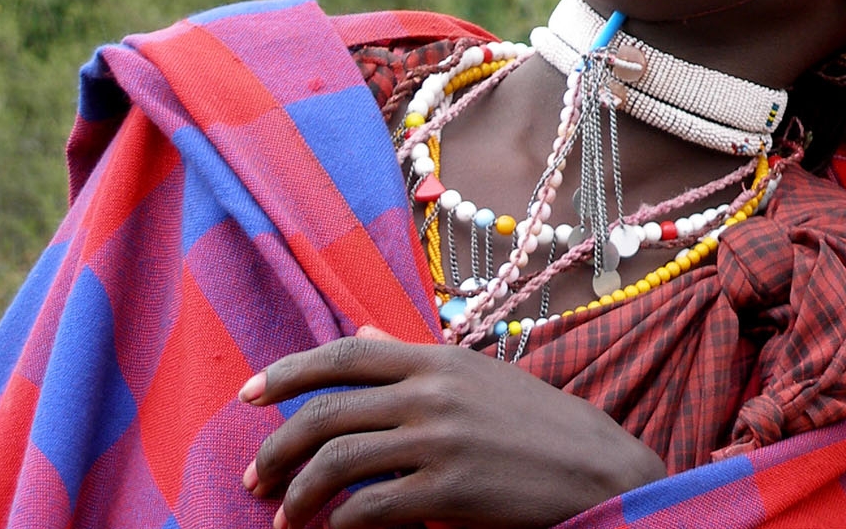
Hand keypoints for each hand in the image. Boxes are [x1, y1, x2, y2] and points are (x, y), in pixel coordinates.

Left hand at [241, 325, 666, 527]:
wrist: (596, 468)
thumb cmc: (534, 424)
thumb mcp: (476, 375)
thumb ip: (413, 357)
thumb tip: (362, 334)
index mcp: (438, 359)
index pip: (345, 355)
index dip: (287, 372)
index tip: (249, 395)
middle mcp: (433, 393)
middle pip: (326, 414)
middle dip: (276, 449)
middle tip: (255, 481)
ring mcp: (440, 442)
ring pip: (337, 464)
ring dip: (297, 497)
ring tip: (284, 519)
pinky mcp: (450, 492)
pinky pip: (369, 510)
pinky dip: (338, 525)